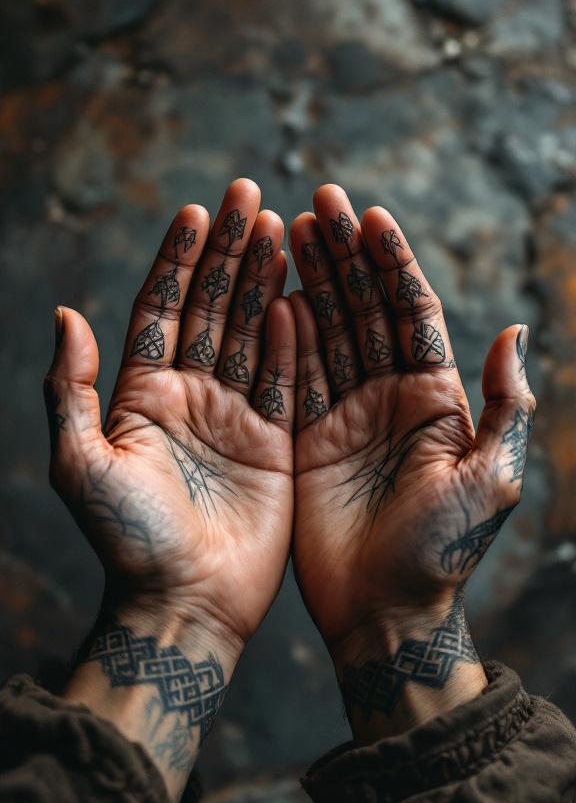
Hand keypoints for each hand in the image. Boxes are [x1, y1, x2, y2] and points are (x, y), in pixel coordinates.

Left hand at [45, 179, 294, 791]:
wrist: (186, 604)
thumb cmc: (129, 542)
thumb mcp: (82, 466)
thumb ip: (70, 391)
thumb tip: (65, 314)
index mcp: (141, 397)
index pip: (162, 311)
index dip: (179, 261)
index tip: (198, 210)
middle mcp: (188, 400)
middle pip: (213, 310)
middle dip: (229, 254)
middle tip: (251, 198)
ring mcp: (234, 420)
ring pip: (254, 335)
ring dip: (266, 283)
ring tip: (284, 229)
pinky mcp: (275, 444)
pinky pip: (289, 379)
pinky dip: (296, 338)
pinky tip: (304, 296)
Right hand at [289, 185, 534, 737]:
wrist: (386, 614)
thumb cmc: (443, 552)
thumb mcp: (492, 479)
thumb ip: (505, 405)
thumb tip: (512, 329)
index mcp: (435, 400)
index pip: (412, 313)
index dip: (392, 263)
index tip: (369, 215)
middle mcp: (390, 399)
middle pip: (364, 311)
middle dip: (344, 256)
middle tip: (320, 201)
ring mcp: (345, 418)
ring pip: (325, 333)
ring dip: (311, 281)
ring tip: (289, 229)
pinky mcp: (306, 441)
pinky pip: (292, 377)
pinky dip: (282, 336)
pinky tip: (271, 293)